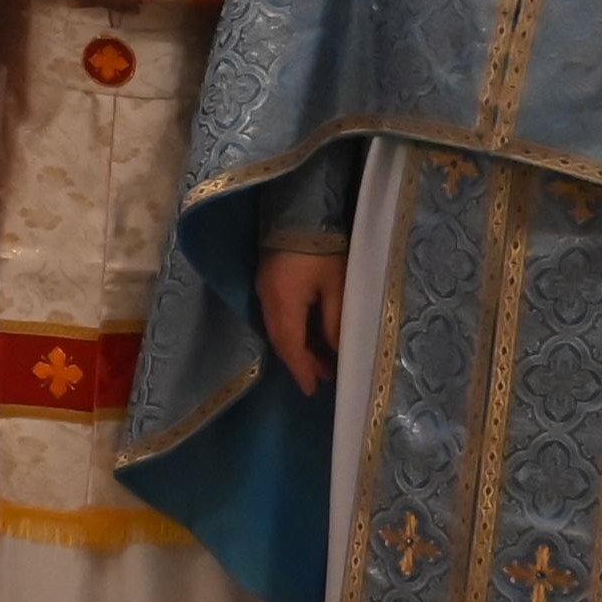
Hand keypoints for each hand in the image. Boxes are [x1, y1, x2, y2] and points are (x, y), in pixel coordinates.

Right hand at [260, 242, 343, 396]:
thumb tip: (335, 351)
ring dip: (296, 348)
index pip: (290, 345)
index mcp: (283, 302)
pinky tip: (307, 335)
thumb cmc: (325, 248)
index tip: (312, 390)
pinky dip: (291, 332)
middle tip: (324, 377)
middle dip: (301, 362)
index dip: (302, 369)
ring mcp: (263, 290)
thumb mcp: (337, 286)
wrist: (300, 210)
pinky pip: (276, 317)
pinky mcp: (266, 282)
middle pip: (280, 340)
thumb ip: (334, 321)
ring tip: (321, 360)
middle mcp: (267, 300)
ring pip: (277, 330)